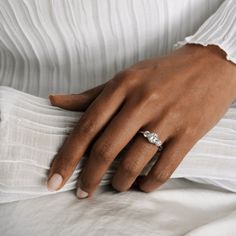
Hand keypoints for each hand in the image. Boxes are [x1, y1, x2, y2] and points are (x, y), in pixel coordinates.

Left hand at [47, 44, 235, 198]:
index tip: (55, 178)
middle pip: (106, 149)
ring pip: (133, 163)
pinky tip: (142, 184)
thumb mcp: (125, 77)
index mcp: (122, 85)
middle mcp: (142, 102)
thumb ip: (90, 95)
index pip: (86, 126)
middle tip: (83, 191)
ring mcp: (167, 118)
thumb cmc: (162, 72)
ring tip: (116, 185)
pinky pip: (163, 169)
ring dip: (119, 182)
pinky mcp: (188, 133)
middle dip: (89, 177)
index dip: (67, 156)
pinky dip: (148, 184)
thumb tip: (55, 101)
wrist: (209, 65)